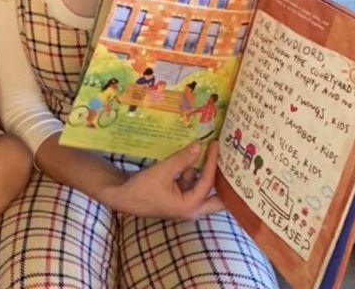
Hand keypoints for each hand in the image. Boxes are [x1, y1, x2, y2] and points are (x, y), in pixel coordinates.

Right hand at [107, 141, 224, 220]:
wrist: (122, 197)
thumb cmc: (141, 188)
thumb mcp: (162, 171)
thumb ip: (182, 159)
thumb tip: (199, 145)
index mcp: (189, 206)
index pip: (207, 183)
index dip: (212, 162)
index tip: (215, 145)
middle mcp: (191, 208)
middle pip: (218, 198)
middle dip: (224, 181)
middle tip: (231, 163)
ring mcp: (186, 203)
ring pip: (204, 188)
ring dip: (205, 172)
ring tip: (212, 153)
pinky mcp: (179, 197)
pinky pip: (192, 183)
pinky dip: (192, 171)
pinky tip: (191, 157)